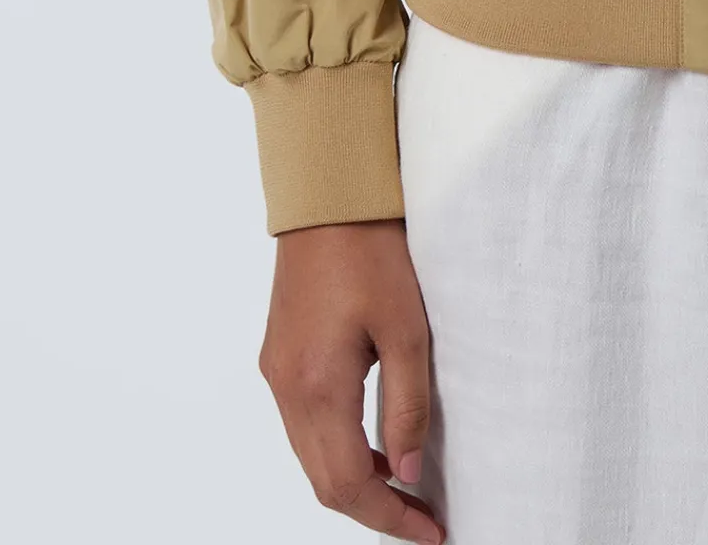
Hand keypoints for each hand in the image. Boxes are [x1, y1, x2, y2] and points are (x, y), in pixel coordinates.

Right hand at [258, 219, 443, 542]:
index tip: (430, 532)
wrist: (328, 195)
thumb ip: (408, 404)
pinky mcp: (280, 355)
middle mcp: (286, 388)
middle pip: (323, 481)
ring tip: (404, 489)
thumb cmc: (371, 249)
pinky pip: (304, 425)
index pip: (348, 485)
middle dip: (372, 509)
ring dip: (354, 481)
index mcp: (315, 386)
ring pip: (310, 456)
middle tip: (422, 519)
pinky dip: (337, 447)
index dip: (389, 518)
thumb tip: (407, 472)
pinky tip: (374, 443)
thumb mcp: (407, 327)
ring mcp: (277, 372)